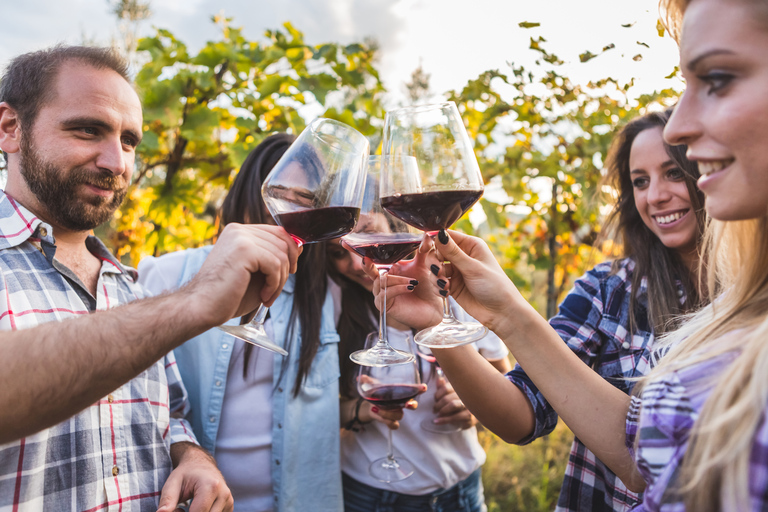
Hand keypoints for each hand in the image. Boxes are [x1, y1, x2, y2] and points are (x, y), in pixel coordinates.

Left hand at [159, 442, 232, 511]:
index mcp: (211, 486)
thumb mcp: (173, 484)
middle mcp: (224, 494)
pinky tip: (198, 509)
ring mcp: (229, 501)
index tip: (177, 510)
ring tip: (189, 508)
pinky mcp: (230, 506)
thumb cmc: (185, 474)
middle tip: (180, 509)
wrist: (201, 464)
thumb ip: (167, 500)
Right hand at [185, 223, 300, 326]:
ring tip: (267, 296)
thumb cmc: (227, 296)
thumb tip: (299, 246)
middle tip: (274, 290)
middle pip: (283, 242)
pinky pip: (275, 265)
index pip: (277, 232)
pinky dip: (275, 284)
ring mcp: (240, 237)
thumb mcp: (257, 274)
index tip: (287, 273)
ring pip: (281, 255)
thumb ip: (275, 258)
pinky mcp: (244, 250)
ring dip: (279, 281)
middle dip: (285, 270)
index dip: (289, 252)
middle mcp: (239, 230)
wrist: (201, 308)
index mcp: (239, 232)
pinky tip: (264, 297)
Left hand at [357, 384, 427, 429]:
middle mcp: (402, 403)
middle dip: (412, 405)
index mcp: (401, 393)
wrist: (370, 405)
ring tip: (376, 408)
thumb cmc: (376, 393)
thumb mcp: (372, 386)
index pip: (414, 390)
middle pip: (413, 405)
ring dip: (388, 413)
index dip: (420, 389)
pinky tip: (376, 414)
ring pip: (399, 416)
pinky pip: (394, 425)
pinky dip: (385, 421)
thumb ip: (367, 382)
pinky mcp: (391, 421)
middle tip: (407, 404)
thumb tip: (360, 377)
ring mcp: (397, 413)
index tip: (423, 387)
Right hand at [362, 235, 443, 330]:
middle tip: (379, 261)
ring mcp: (381, 294)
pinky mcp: (384, 305)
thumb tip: (426, 234)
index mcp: (388, 270)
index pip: (371, 260)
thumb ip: (424, 250)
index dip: (361, 255)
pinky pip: (386, 294)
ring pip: (381, 282)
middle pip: (372, 270)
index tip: (351, 247)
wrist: (434, 308)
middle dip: (373, 266)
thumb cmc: (428, 287)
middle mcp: (381, 282)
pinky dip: (398, 288)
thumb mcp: (425, 266)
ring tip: (414, 282)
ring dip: (398, 279)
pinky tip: (410, 287)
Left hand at [431, 374, 476, 429]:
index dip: (438, 394)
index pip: (446, 388)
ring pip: (453, 405)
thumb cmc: (461, 403)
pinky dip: (444, 420)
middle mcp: (465, 394)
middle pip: (448, 397)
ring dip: (442, 410)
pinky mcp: (470, 415)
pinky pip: (455, 417)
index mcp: (460, 387)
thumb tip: (439, 380)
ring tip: (437, 414)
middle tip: (434, 409)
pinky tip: (436, 421)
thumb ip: (444, 387)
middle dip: (438, 404)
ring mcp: (469, 405)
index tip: (435, 399)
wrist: (473, 416)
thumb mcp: (452, 394)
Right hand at [433, 229, 527, 339]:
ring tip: (445, 285)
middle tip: (438, 271)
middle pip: (437, 251)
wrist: (501, 312)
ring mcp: (457, 271)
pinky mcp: (453, 285)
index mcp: (471, 245)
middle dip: (434, 261)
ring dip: (436, 276)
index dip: (435, 240)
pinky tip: (446, 292)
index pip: (447, 236)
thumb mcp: (473, 268)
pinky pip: (437, 281)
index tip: (426, 247)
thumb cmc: (494, 286)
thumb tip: (439, 234)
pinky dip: (438, 286)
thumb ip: (453, 252)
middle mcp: (463, 256)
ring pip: (436, 267)